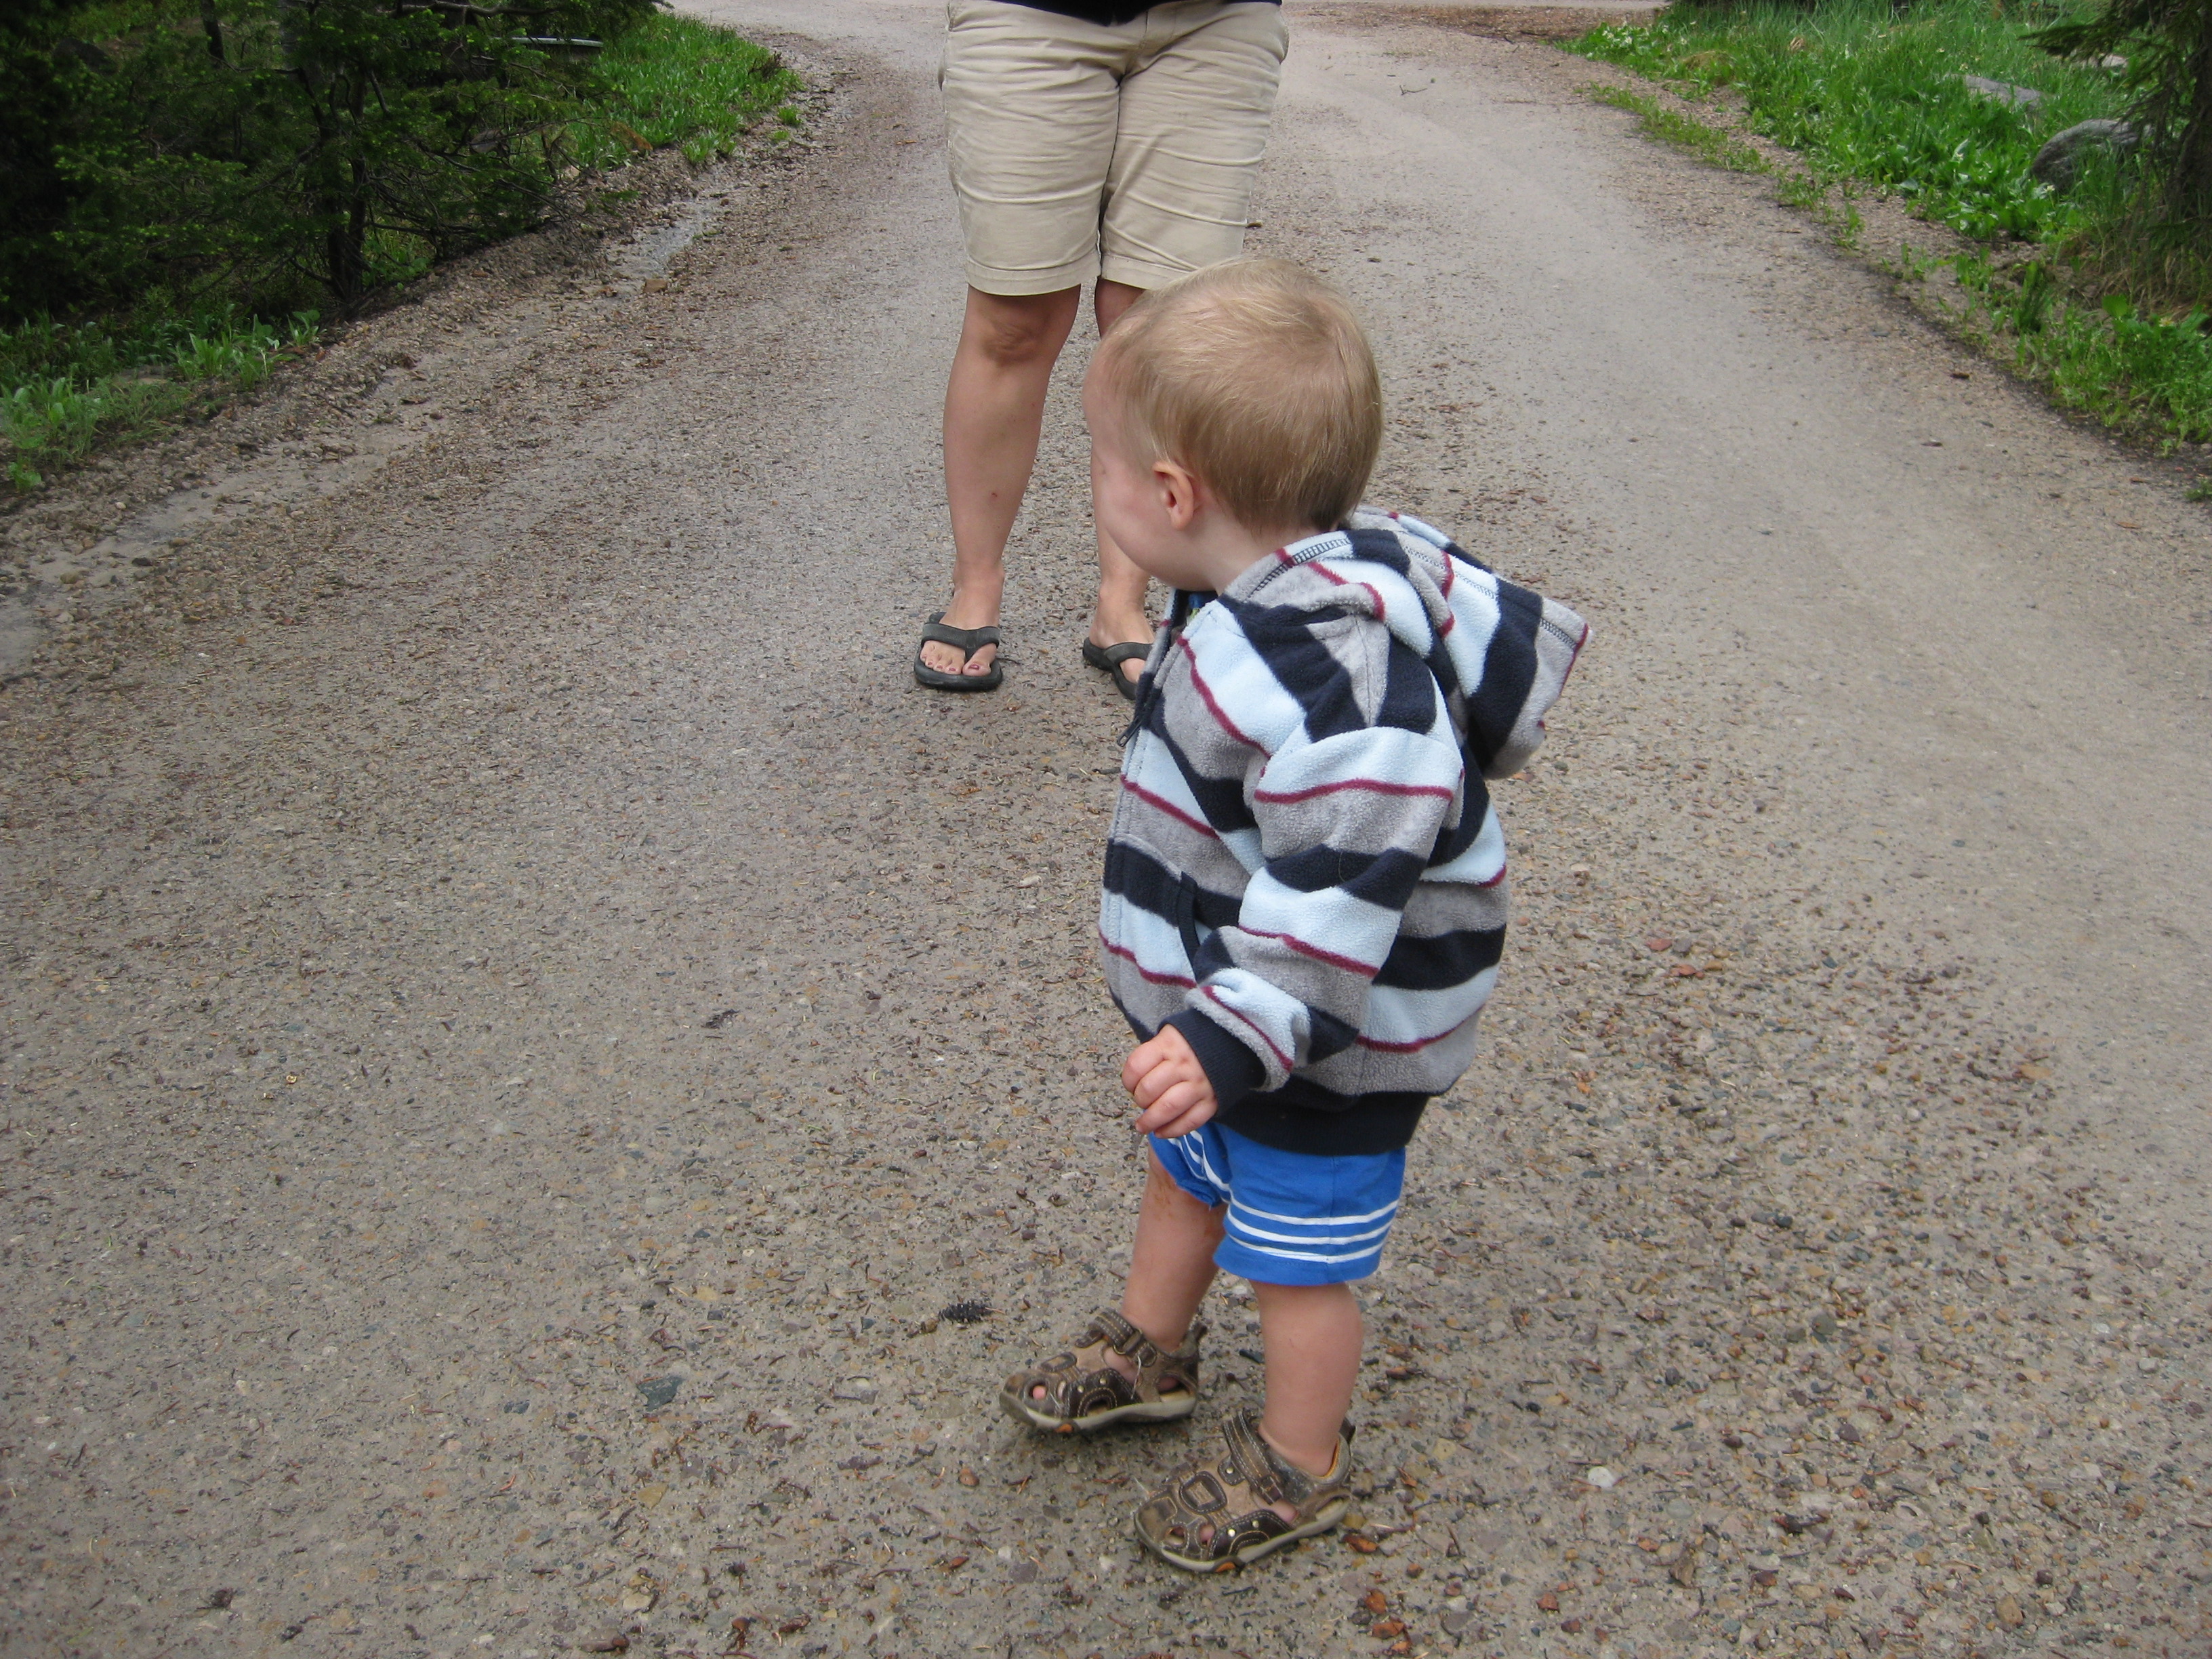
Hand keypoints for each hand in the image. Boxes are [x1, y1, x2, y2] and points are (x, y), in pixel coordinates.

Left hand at [1122, 1025, 1217, 1139]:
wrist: (1230, 1040)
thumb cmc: (1190, 1042)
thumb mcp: (1169, 1036)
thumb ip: (1151, 1056)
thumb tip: (1134, 1086)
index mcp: (1168, 1044)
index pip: (1136, 1067)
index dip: (1127, 1081)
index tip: (1130, 1086)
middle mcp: (1183, 1064)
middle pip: (1149, 1090)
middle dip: (1139, 1101)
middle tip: (1141, 1102)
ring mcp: (1199, 1083)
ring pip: (1168, 1108)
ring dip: (1151, 1122)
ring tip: (1143, 1126)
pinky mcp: (1212, 1100)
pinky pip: (1190, 1121)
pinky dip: (1173, 1130)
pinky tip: (1161, 1132)